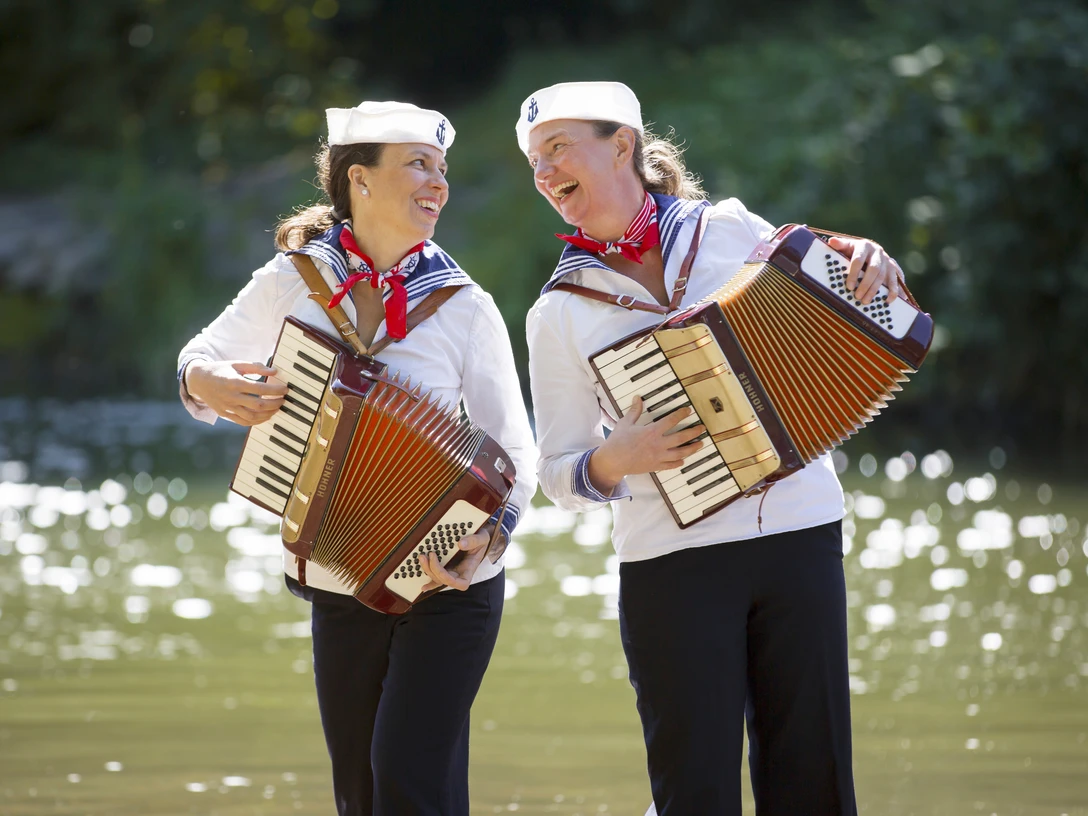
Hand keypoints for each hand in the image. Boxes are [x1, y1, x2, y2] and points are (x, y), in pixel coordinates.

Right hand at [185, 360, 287, 425]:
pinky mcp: (224, 414)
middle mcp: (231, 397)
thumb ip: (256, 367)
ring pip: (252, 416)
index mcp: (235, 382)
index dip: (276, 391)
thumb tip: (274, 371)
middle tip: (283, 400)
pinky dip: (256, 421)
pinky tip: (265, 416)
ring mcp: (227, 407)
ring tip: (276, 408)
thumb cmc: (220, 370)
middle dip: (275, 404)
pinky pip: (243, 422)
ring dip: (268, 414)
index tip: (285, 389)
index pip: (260, 389)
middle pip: (258, 405)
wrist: (198, 380)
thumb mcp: (237, 364)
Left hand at [418, 526, 493, 591]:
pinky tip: (423, 586)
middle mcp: (460, 574)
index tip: (442, 570)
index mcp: (469, 570)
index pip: (460, 583)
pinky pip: (436, 575)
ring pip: (438, 578)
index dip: (449, 580)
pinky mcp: (446, 566)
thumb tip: (460, 544)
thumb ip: (473, 541)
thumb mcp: (482, 538)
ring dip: (428, 569)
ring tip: (422, 557)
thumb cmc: (482, 540)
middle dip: (434, 570)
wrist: (479, 537)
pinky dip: (429, 579)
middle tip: (429, 554)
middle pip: (445, 580)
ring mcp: (452, 571)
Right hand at [589, 396, 704, 493]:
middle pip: (681, 437)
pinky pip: (671, 465)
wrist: (613, 461)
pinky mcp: (655, 466)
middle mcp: (658, 444)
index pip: (671, 420)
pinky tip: (683, 459)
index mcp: (651, 431)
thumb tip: (638, 398)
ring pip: (680, 452)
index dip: (681, 414)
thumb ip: (635, 411)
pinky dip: (679, 462)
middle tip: (702, 428)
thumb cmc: (618, 441)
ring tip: (700, 444)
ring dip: (692, 448)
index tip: (688, 411)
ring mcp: (658, 456)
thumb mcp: (625, 423)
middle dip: (694, 432)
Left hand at [827, 236, 904, 304]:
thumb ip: (840, 245)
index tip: (849, 286)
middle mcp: (877, 252)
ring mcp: (886, 260)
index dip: (854, 273)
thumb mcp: (846, 246)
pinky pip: (895, 280)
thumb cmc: (853, 251)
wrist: (869, 250)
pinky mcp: (893, 268)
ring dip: (874, 290)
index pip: (859, 259)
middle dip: (865, 284)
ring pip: (882, 276)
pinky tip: (887, 300)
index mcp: (864, 246)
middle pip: (873, 269)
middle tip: (857, 296)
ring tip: (865, 301)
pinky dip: (893, 291)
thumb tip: (832, 241)